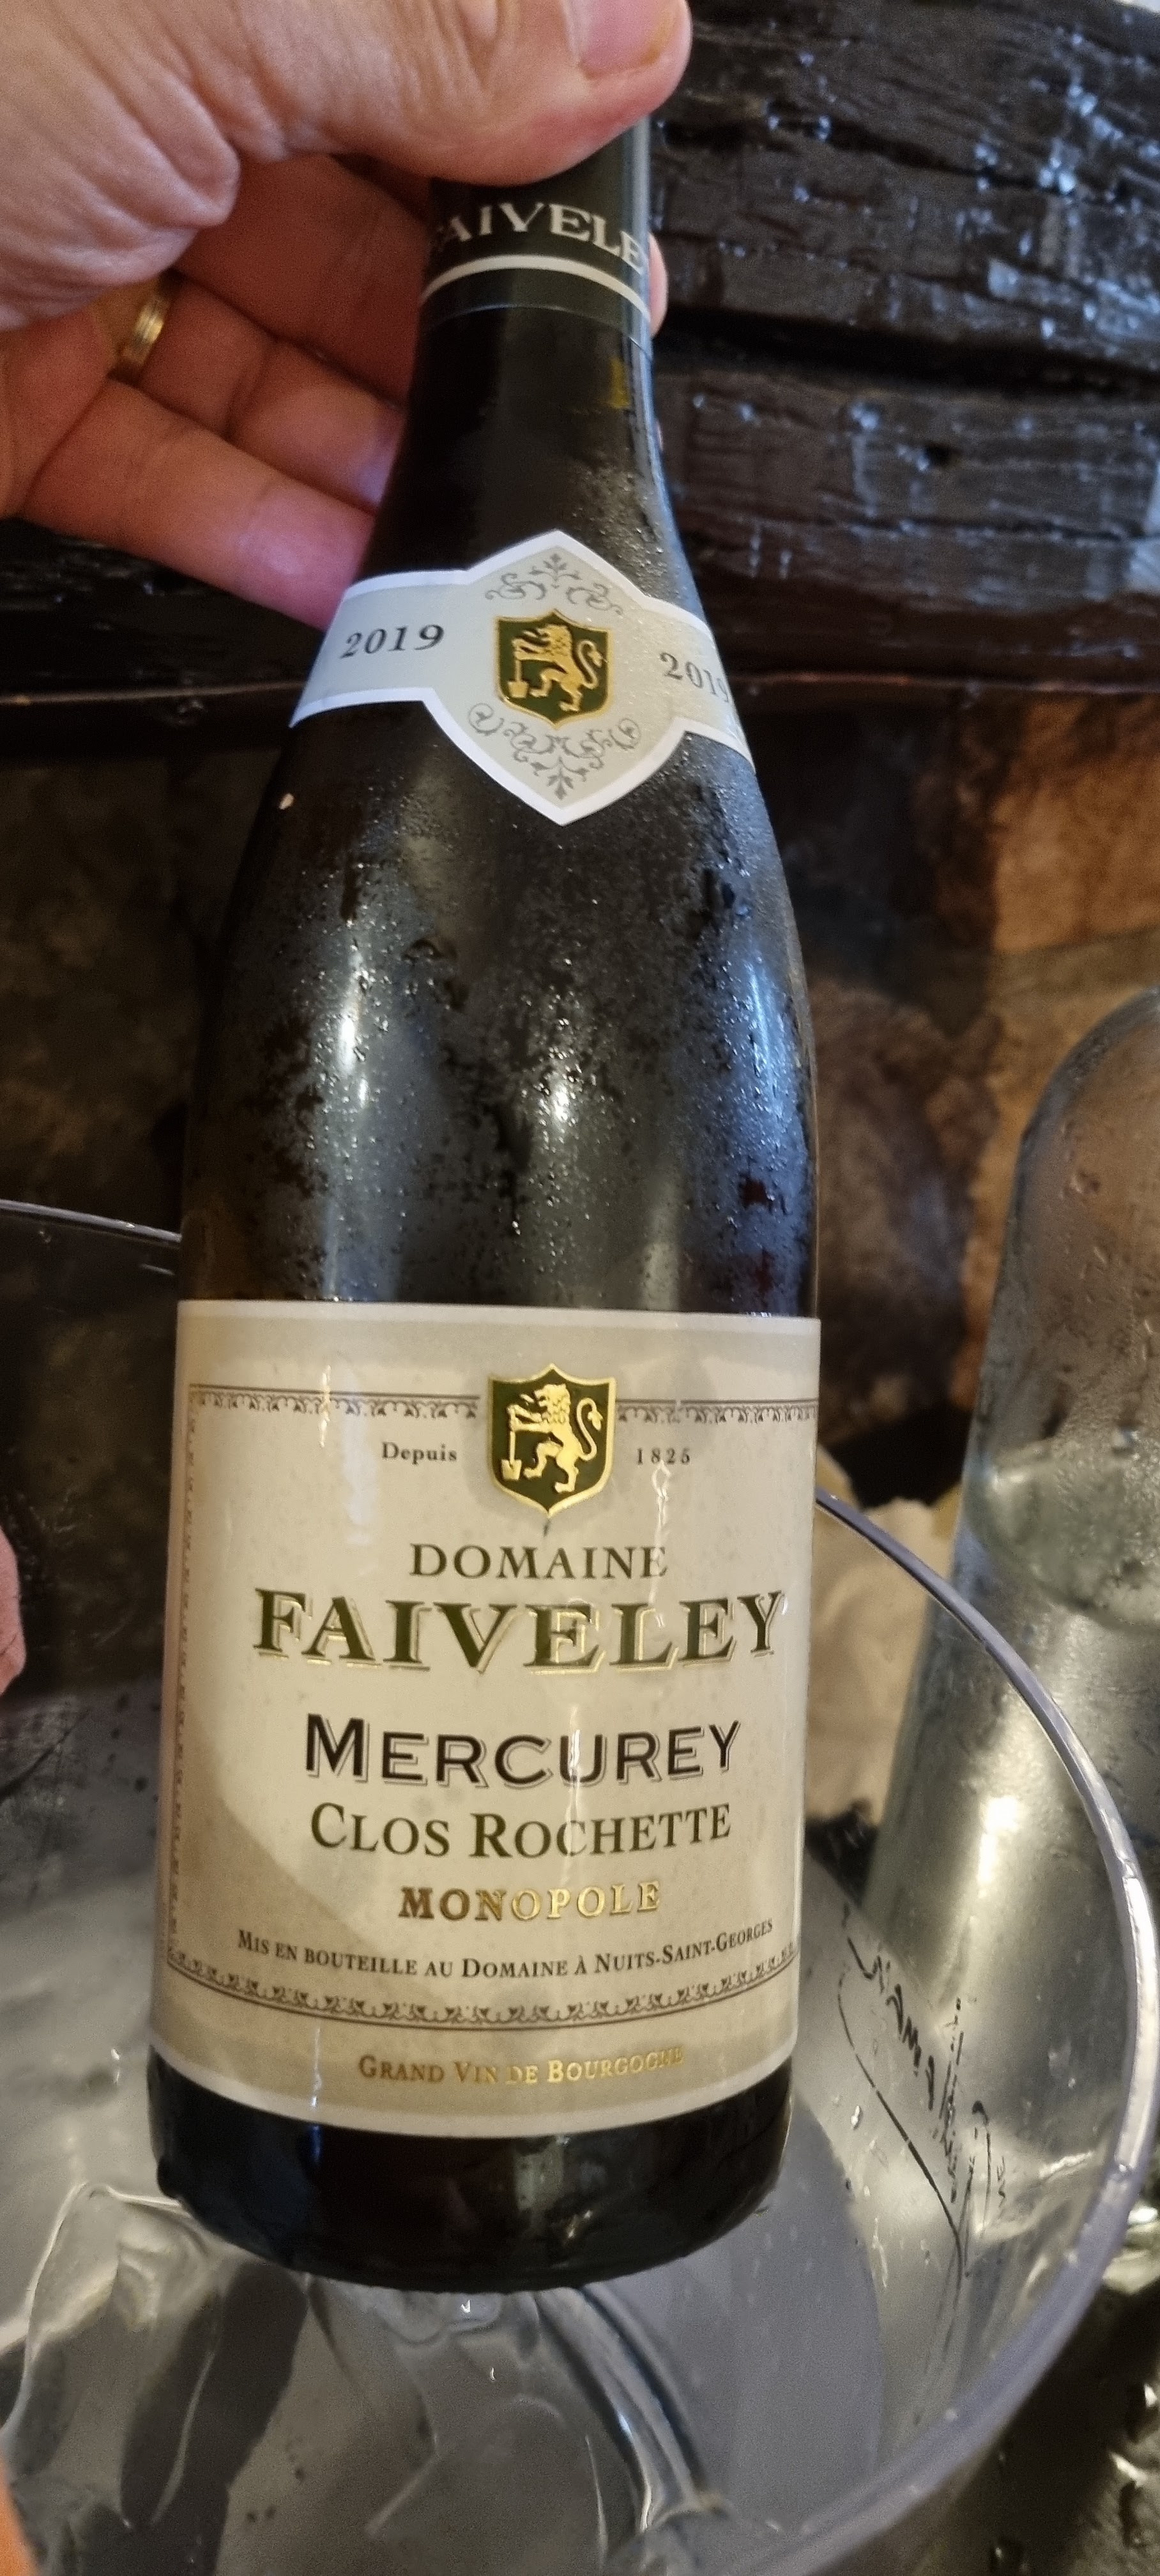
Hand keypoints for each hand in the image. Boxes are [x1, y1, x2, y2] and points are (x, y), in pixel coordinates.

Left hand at [0, 0, 688, 624]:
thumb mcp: (203, 9)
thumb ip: (423, 23)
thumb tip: (624, 29)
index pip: (397, 45)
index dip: (513, 129)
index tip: (604, 223)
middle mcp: (132, 100)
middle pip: (347, 218)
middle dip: (462, 317)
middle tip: (571, 394)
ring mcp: (68, 255)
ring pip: (270, 363)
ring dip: (381, 449)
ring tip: (489, 514)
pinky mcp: (13, 401)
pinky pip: (170, 472)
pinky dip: (265, 531)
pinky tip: (358, 571)